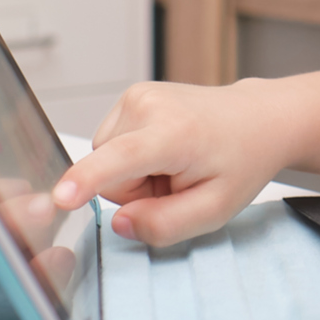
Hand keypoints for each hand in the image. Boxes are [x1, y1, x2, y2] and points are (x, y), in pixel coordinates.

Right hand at [50, 80, 284, 247]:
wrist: (258, 119)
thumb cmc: (240, 161)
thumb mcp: (215, 210)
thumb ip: (164, 224)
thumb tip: (120, 222)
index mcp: (174, 134)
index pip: (119, 160)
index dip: (86, 181)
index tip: (61, 198)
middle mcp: (150, 106)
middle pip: (109, 173)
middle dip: (136, 189)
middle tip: (178, 180)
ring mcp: (138, 95)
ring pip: (107, 159)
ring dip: (136, 173)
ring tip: (175, 163)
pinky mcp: (132, 96)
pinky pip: (113, 145)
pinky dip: (136, 156)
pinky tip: (166, 150)